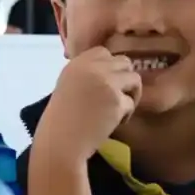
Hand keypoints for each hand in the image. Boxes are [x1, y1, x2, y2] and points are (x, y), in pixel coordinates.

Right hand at [31, 47, 142, 166]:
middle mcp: (92, 68)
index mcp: (77, 63)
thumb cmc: (60, 119)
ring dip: (131, 94)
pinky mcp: (117, 102)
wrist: (60, 142)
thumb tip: (110, 73)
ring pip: (134, 79)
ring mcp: (107, 83)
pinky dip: (125, 114)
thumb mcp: (67, 86)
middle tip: (116, 96)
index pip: (103, 51)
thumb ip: (86, 75)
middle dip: (123, 79)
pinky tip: (112, 123)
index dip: (109, 66)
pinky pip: (131, 103)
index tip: (105, 82)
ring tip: (119, 109)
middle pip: (123, 62)